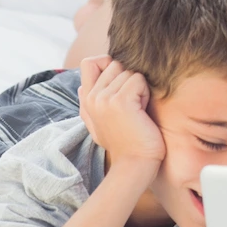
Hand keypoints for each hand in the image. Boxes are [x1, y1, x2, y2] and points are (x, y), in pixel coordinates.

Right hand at [77, 55, 165, 171]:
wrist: (135, 164)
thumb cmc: (124, 144)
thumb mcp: (98, 124)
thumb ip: (89, 104)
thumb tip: (81, 86)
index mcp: (86, 101)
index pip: (89, 62)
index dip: (106, 63)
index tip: (120, 81)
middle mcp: (92, 97)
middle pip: (114, 63)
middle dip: (128, 78)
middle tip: (132, 103)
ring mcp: (104, 99)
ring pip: (128, 71)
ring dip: (139, 87)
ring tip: (137, 110)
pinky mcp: (120, 101)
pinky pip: (138, 79)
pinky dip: (145, 93)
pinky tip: (142, 112)